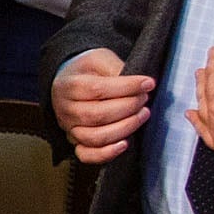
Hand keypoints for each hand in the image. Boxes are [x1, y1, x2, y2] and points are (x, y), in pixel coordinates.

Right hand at [51, 46, 152, 163]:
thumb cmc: (88, 70)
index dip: (127, 88)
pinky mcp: (75, 142)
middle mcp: (65, 109)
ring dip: (125, 128)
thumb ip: (116, 68)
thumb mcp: (99, 59)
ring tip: (142, 115)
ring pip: (95, 137)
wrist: (69, 81)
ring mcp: (69, 128)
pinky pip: (87, 155)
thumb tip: (138, 85)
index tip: (148, 84)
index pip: (98, 90)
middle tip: (145, 99)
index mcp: (68, 86)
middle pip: (98, 115)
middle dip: (128, 107)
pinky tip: (124, 144)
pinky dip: (106, 153)